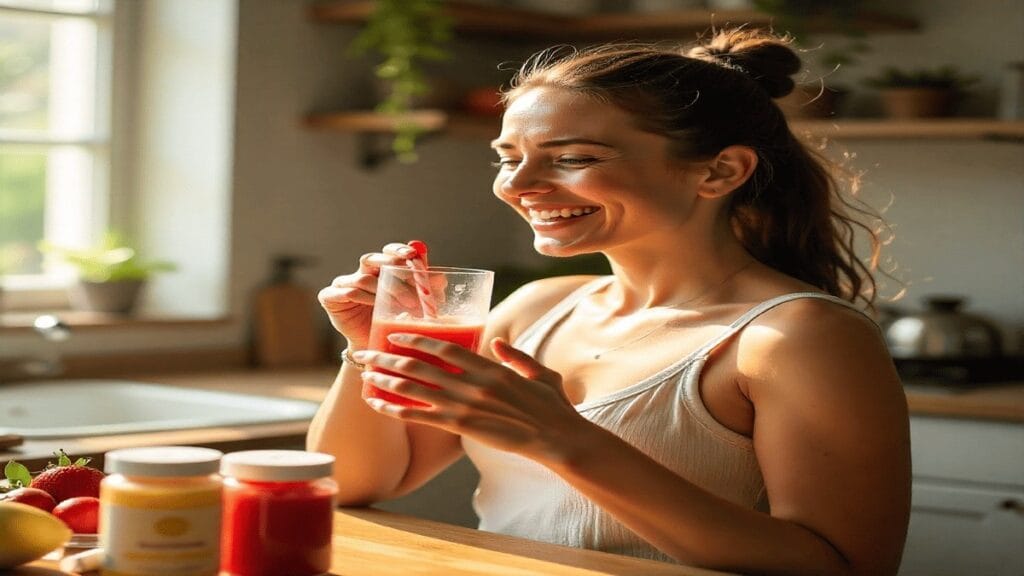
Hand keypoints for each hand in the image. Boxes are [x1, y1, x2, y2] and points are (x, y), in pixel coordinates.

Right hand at [317, 243, 420, 349]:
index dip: (398, 250)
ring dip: (383, 291)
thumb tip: (442, 279)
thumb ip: (424, 289)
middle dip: (391, 267)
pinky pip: (345, 292)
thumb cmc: (395, 323)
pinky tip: (374, 306)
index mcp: (381, 270)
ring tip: (402, 307)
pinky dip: (360, 297)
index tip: (413, 255)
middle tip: (409, 279)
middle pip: (371, 259)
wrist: (376, 348)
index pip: (388, 252)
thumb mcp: (414, 305)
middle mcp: (361, 273)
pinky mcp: (330, 298)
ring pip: (362, 279)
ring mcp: (343, 284)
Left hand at [354, 335, 591, 462]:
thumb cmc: (553, 407)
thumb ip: (515, 355)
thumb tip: (495, 342)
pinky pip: (422, 417)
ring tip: (366, 375)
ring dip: (387, 380)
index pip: (445, 346)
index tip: (396, 333)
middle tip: (367, 353)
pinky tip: (379, 406)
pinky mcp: (463, 427)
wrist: (557, 438)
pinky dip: (398, 410)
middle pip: (421, 365)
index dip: (417, 338)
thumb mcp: (539, 373)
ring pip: (416, 389)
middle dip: (389, 357)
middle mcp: (473, 383)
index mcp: (490, 367)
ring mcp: (466, 406)